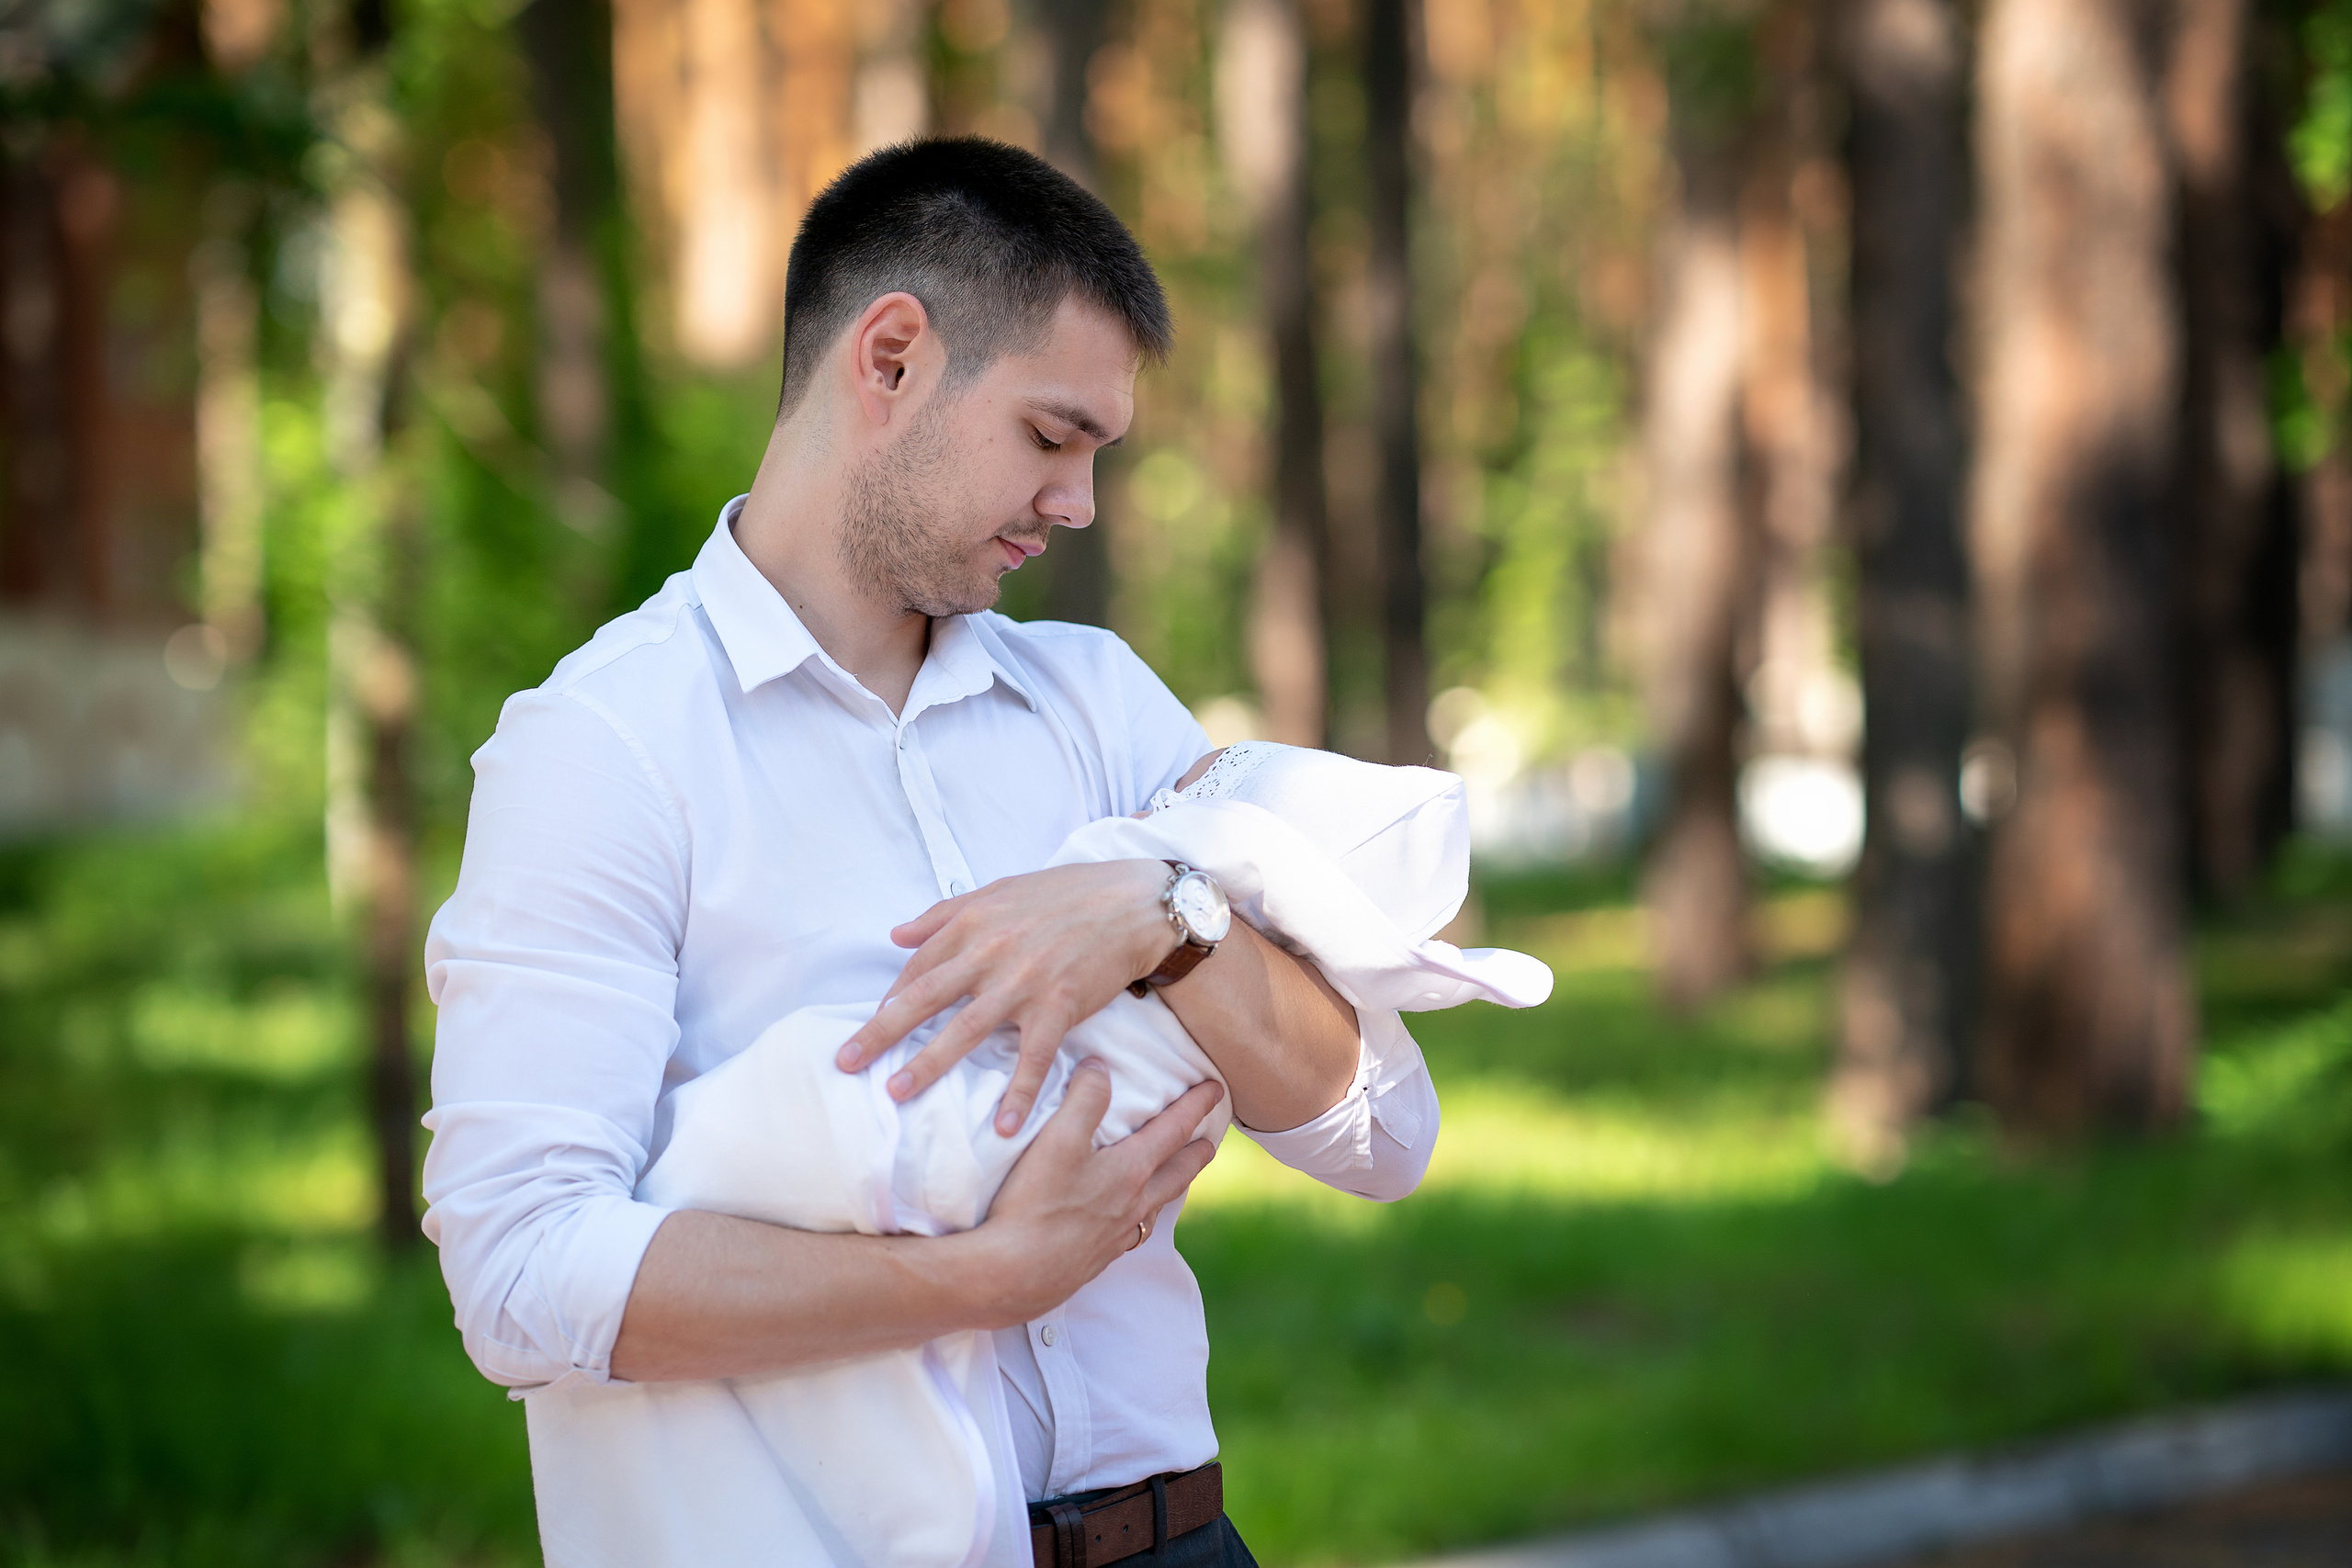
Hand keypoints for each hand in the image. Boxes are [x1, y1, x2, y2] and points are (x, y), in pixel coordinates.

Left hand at [836, 860, 1180, 1132]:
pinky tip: (1002, 1126)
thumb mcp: (1000, 890)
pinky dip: (1018, 1093)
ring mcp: (1024, 982)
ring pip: (966, 1031)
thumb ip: (945, 913)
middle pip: (924, 999)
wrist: (1133, 903)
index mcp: (973, 922)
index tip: (873, 1025)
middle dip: (882, 1033)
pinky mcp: (1059, 1007)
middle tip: (846, 1062)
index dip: (892, 999)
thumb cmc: (1066, 894)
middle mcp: (990, 952)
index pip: (919, 967)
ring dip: (929, 1064)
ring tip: (896, 1092)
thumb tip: (896, 935)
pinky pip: (1033, 1058)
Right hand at [959, 1059, 1222, 1325]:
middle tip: (1209, 1140)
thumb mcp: (1058, 1138)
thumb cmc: (1036, 1204)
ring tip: (1175, 1177)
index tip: (1216, 1089)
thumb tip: (1100, 1068)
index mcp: (1132, 1171)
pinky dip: (1144, 1217)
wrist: (1014, 1275)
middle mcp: (1135, 1204)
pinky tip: (1131, 1221)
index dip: (1196, 1104)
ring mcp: (1118, 1235)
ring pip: (1159, 1205)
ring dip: (1173, 1185)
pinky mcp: (1098, 1258)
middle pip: (1179, 1172)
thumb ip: (1084, 1098)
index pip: (1175, 1129)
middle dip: (1197, 1152)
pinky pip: (1135, 1233)